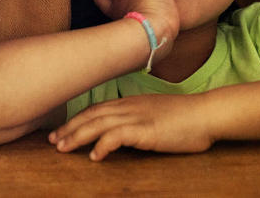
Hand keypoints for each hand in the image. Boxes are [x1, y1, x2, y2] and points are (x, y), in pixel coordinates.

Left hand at [49, 93, 213, 160]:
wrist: (206, 113)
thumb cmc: (185, 117)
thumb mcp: (156, 114)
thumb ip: (138, 119)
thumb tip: (124, 132)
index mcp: (132, 102)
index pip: (97, 109)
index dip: (78, 119)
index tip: (62, 130)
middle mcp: (130, 107)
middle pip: (92, 115)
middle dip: (70, 128)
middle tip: (52, 140)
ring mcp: (137, 117)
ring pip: (99, 124)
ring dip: (78, 136)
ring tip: (63, 148)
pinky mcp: (146, 130)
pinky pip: (118, 136)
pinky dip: (103, 144)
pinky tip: (95, 156)